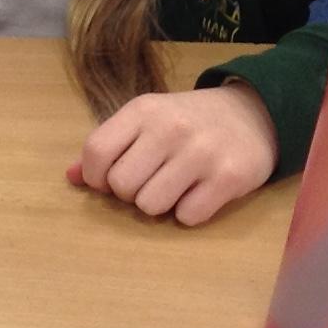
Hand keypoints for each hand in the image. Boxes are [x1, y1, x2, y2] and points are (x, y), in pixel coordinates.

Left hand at [67, 84, 278, 226]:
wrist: (256, 113)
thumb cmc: (189, 121)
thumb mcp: (147, 120)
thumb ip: (109, 146)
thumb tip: (71, 177)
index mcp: (142, 110)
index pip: (96, 152)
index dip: (96, 177)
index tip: (111, 178)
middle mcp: (170, 128)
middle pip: (121, 186)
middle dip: (130, 192)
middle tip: (151, 179)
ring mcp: (201, 153)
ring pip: (150, 206)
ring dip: (160, 204)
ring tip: (176, 185)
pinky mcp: (229, 178)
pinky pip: (187, 217)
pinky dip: (190, 212)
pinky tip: (200, 192)